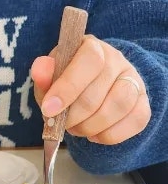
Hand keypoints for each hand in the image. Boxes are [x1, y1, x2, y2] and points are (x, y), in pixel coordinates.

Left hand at [31, 35, 150, 143]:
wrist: (90, 90)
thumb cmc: (64, 84)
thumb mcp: (49, 79)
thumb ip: (43, 76)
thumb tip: (40, 70)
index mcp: (91, 48)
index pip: (89, 62)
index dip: (68, 88)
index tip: (49, 110)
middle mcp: (117, 60)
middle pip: (97, 93)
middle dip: (73, 117)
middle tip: (62, 123)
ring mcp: (134, 80)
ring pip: (118, 107)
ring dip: (91, 127)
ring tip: (77, 128)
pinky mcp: (143, 103)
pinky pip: (135, 122)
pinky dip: (109, 135)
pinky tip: (95, 134)